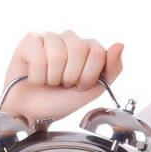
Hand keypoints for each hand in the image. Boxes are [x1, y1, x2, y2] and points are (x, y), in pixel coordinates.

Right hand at [1, 30, 124, 124]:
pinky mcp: (30, 41)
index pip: (98, 52)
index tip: (80, 86)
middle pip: (79, 49)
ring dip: (52, 77)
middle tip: (63, 83)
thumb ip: (112, 69)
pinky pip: (38, 56)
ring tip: (49, 81)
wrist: (33, 114)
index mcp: (88, 48)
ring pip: (57, 54)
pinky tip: (36, 77)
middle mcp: (70, 38)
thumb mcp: (93, 90)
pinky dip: (37, 76)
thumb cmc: (61, 101)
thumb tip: (120, 45)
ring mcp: (50, 37)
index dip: (89, 75)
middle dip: (71, 76)